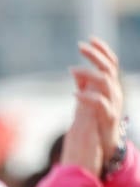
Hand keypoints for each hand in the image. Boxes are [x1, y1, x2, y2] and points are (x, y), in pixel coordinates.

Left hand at [64, 37, 124, 174]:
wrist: (106, 146)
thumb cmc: (96, 122)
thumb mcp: (90, 101)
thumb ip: (85, 86)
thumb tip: (77, 73)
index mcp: (111, 87)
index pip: (111, 63)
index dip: (102, 49)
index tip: (89, 39)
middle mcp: (115, 93)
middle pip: (109, 68)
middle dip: (96, 55)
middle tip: (80, 46)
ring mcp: (113, 105)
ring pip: (106, 83)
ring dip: (88, 74)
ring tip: (71, 70)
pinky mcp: (108, 118)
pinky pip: (100, 104)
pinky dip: (87, 97)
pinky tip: (74, 94)